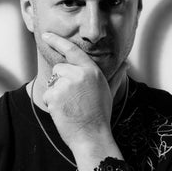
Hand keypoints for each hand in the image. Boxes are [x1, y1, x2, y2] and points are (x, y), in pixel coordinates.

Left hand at [41, 32, 126, 151]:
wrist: (92, 135)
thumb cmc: (100, 115)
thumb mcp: (109, 92)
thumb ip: (116, 76)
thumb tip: (125, 64)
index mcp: (92, 71)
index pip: (72, 50)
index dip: (57, 41)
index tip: (46, 34)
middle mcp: (78, 74)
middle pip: (59, 69)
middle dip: (61, 82)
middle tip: (74, 100)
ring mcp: (66, 84)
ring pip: (52, 83)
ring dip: (56, 94)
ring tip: (70, 107)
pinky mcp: (55, 95)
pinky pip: (47, 95)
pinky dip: (52, 105)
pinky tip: (64, 112)